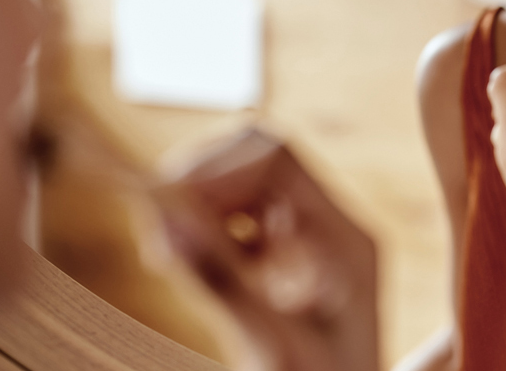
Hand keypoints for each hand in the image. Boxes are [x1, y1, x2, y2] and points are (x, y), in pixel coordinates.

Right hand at [159, 129, 377, 370]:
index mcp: (346, 242)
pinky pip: (238, 219)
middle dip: (200, 184)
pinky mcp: (284, 265)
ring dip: (198, 207)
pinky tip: (187, 265)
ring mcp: (310, 246)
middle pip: (259, 160)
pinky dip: (204, 231)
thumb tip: (161, 210)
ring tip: (167, 255)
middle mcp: (333, 233)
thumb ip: (220, 280)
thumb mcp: (270, 347)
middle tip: (159, 239)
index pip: (276, 159)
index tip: (165, 214)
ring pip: (243, 185)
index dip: (213, 171)